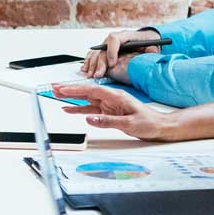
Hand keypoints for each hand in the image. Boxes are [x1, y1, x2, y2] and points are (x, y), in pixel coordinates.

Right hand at [49, 83, 182, 140]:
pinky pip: (90, 109)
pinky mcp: (108, 112)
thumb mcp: (129, 124)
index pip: (91, 91)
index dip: (76, 89)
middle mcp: (110, 98)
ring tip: (57, 95)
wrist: (160, 126)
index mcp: (116, 96)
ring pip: (86, 100)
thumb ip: (108, 121)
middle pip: (86, 92)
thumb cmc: (149, 122)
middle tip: (54, 88)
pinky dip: (79, 109)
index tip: (63, 89)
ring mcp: (109, 105)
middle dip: (69, 89)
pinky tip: (70, 108)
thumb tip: (90, 119)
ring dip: (71, 98)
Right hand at [83, 28, 159, 79]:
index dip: (111, 51)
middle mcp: (115, 39)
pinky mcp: (106, 50)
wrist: (148, 39)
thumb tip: (150, 52)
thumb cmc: (150, 42)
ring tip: (90, 74)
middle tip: (98, 75)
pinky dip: (89, 61)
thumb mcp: (153, 45)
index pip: (114, 39)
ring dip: (92, 63)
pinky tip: (85, 69)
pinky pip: (94, 53)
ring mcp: (109, 44)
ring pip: (96, 51)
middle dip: (99, 63)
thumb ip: (151, 49)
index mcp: (126, 35)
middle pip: (102, 48)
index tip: (112, 64)